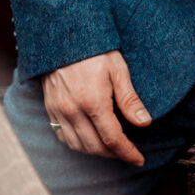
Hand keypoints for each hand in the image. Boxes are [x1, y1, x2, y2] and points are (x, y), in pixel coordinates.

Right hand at [41, 50, 151, 164]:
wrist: (63, 35)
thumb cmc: (94, 50)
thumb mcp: (118, 70)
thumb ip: (130, 100)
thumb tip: (145, 123)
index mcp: (93, 102)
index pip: (112, 139)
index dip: (127, 153)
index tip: (138, 159)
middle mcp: (73, 110)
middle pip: (95, 147)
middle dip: (114, 155)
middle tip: (129, 154)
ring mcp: (58, 111)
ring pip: (77, 145)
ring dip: (96, 153)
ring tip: (113, 150)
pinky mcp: (50, 108)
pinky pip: (63, 136)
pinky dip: (78, 144)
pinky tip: (90, 140)